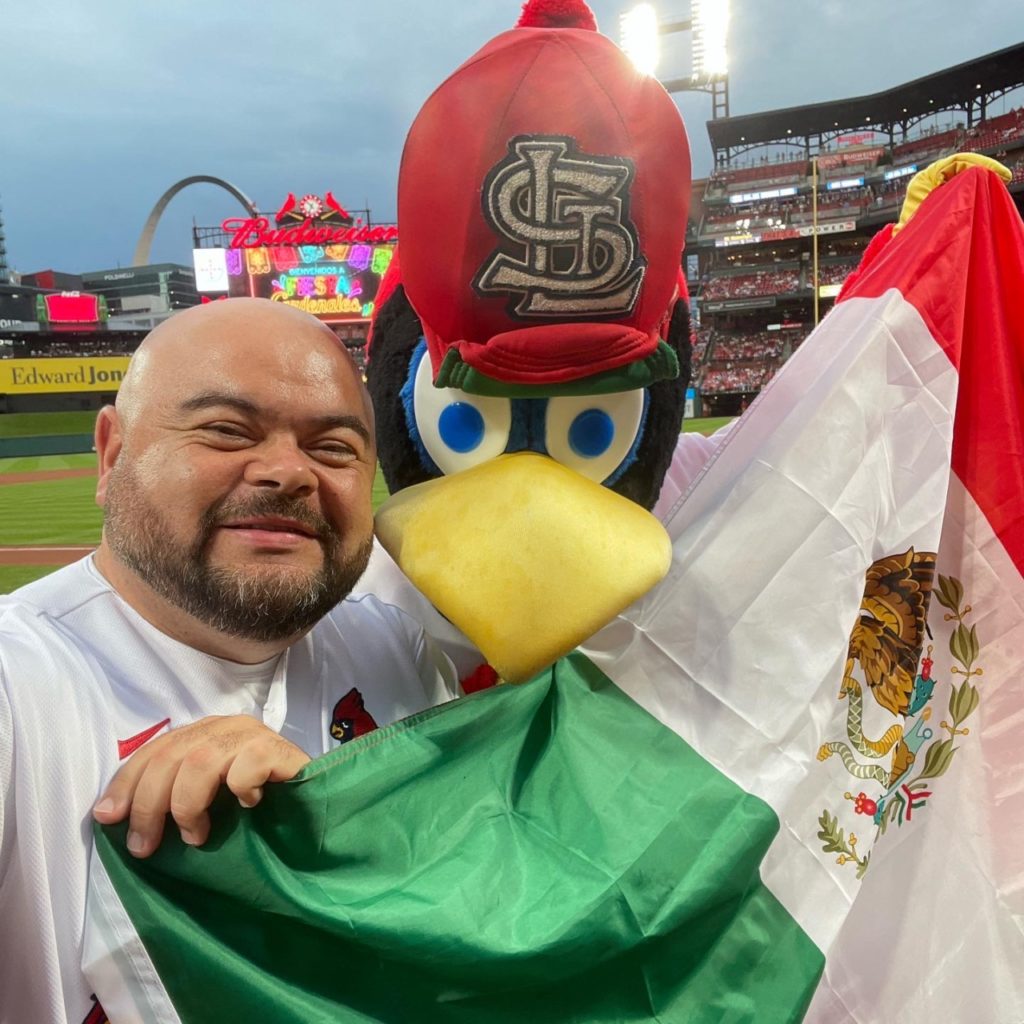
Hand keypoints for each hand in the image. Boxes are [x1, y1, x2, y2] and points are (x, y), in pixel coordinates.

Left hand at [92, 714, 309, 857]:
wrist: (318, 809)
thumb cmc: (257, 807)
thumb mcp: (207, 798)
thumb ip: (172, 794)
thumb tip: (112, 814)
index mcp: (204, 733)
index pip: (155, 748)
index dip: (127, 782)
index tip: (107, 817)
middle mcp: (226, 727)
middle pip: (172, 756)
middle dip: (149, 804)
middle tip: (145, 846)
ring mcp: (254, 736)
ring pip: (201, 761)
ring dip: (188, 804)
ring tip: (196, 835)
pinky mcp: (279, 750)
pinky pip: (245, 767)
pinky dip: (239, 790)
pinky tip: (249, 806)